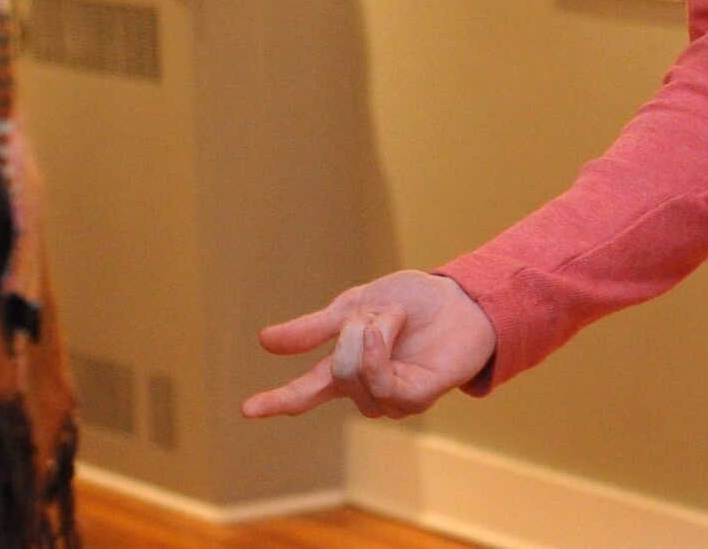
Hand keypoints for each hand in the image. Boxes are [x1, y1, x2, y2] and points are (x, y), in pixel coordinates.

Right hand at [241, 270, 497, 419]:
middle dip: (349, 333)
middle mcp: (365, 389)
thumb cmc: (412, 302)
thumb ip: (314, 329)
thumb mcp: (355, 305)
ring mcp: (390, 397)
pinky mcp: (416, 398)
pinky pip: (384, 387)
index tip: (245, 410)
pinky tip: (386, 333)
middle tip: (377, 312)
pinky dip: (379, 356)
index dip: (277, 401)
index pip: (306, 391)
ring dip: (370, 335)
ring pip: (354, 376)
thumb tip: (263, 341)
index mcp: (346, 368)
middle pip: (334, 372)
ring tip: (393, 319)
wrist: (461, 297)